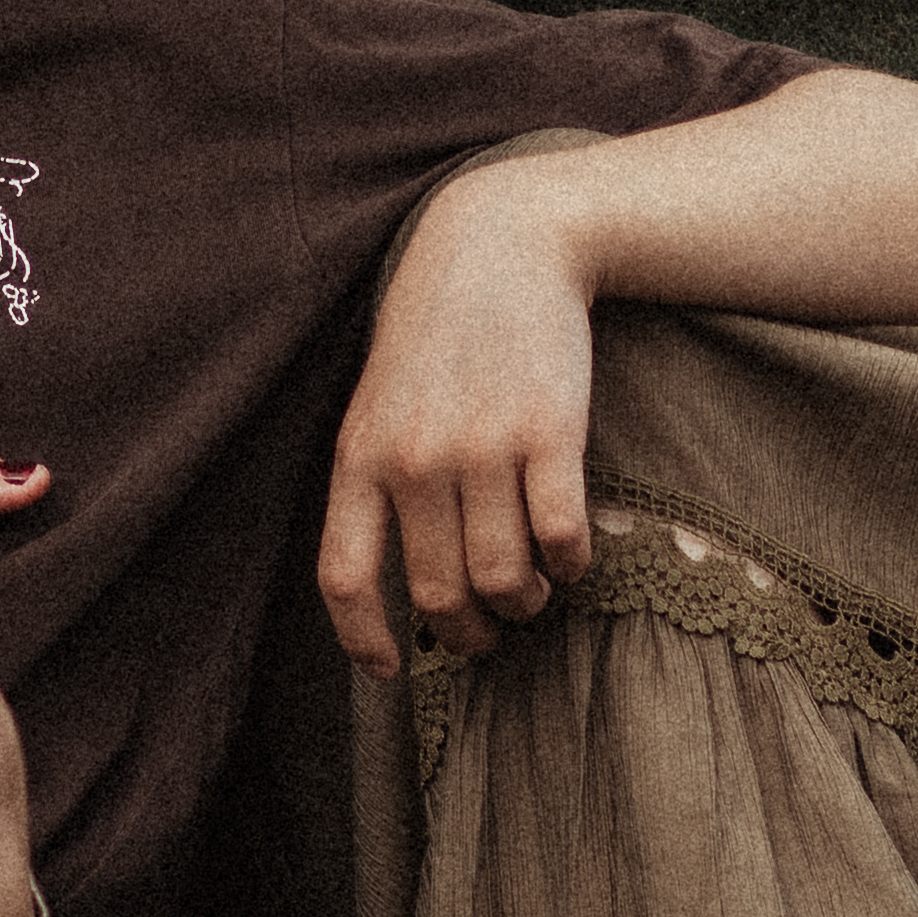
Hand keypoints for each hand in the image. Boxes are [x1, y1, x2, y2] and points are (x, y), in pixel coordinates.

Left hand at [319, 162, 595, 672]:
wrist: (500, 245)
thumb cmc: (437, 333)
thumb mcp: (379, 401)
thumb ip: (380, 479)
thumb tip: (402, 582)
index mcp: (360, 456)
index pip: (346, 577)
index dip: (366, 640)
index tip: (395, 671)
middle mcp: (415, 458)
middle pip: (438, 594)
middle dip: (469, 633)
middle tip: (490, 633)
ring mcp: (482, 446)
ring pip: (502, 577)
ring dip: (523, 603)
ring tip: (531, 594)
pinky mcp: (549, 431)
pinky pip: (560, 536)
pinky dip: (570, 564)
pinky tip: (571, 556)